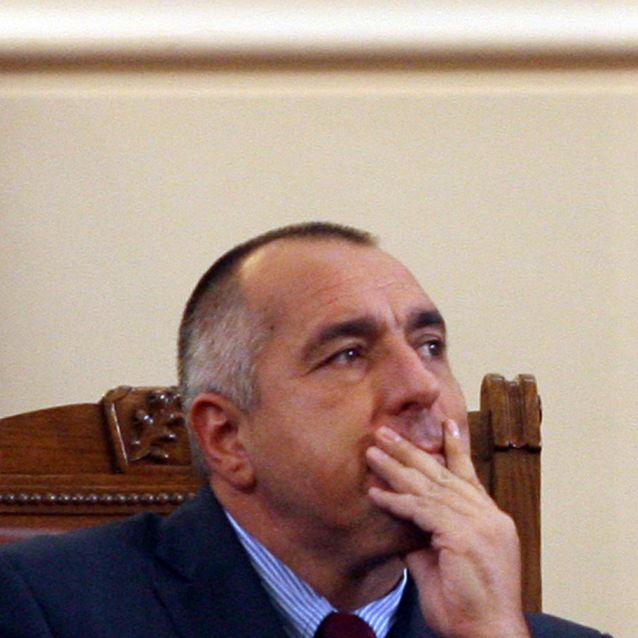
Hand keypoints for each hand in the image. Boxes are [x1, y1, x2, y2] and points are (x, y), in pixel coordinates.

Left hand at [366, 419, 529, 637]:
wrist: (491, 636)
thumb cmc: (470, 608)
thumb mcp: (445, 565)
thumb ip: (425, 538)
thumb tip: (402, 520)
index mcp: (490, 519)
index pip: (468, 476)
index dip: (455, 449)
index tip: (446, 424)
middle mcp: (487, 515)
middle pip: (443, 473)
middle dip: (412, 450)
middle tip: (387, 431)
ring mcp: (479, 523)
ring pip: (430, 486)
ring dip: (397, 468)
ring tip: (373, 452)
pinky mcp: (463, 535)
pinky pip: (422, 510)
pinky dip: (397, 501)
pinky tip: (376, 493)